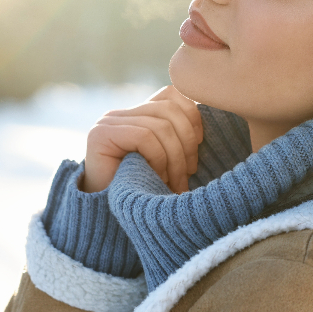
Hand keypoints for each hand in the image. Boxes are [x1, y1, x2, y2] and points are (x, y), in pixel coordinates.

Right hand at [82, 86, 203, 193]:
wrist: (106, 217)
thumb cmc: (144, 191)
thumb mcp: (169, 160)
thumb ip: (180, 136)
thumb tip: (211, 114)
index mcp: (137, 114)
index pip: (171, 94)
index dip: (193, 115)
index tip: (200, 143)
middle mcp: (121, 113)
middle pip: (169, 109)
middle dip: (187, 142)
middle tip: (189, 172)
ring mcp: (108, 122)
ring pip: (161, 125)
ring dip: (175, 157)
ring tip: (176, 182)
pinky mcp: (101, 135)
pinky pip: (145, 137)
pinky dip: (159, 159)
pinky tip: (157, 177)